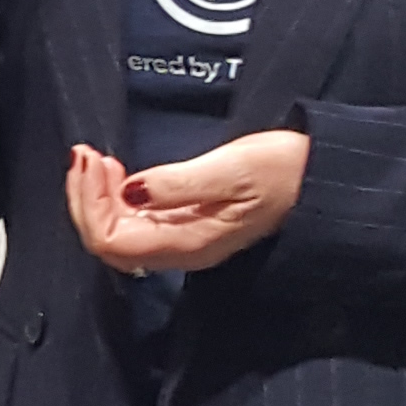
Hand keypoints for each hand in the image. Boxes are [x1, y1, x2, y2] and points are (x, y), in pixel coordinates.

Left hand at [65, 133, 309, 272]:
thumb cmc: (285, 171)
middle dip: (86, 199)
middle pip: (108, 243)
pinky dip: (115, 197)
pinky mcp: (187, 224)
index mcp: (189, 244)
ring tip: (97, 159)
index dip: (91, 204)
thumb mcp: (232, 169)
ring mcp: (183, 240)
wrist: (320, 177)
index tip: (92, 159)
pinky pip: (134, 222)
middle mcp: (181, 250)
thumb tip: (130, 191)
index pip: (113, 241)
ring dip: (98, 197)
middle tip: (85, 155)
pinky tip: (118, 173)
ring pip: (117, 234)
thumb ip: (178, 184)